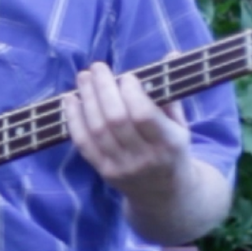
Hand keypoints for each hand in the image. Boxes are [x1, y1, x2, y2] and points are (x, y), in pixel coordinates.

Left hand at [63, 62, 191, 199]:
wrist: (166, 196)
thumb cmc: (173, 150)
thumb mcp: (180, 126)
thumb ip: (171, 93)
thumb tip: (171, 54)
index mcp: (169, 144)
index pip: (143, 115)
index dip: (131, 92)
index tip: (126, 76)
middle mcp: (145, 158)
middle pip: (115, 120)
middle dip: (103, 89)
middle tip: (97, 67)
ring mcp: (122, 167)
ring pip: (97, 129)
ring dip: (87, 99)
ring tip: (84, 77)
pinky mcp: (104, 172)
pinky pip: (83, 143)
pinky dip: (73, 119)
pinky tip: (71, 99)